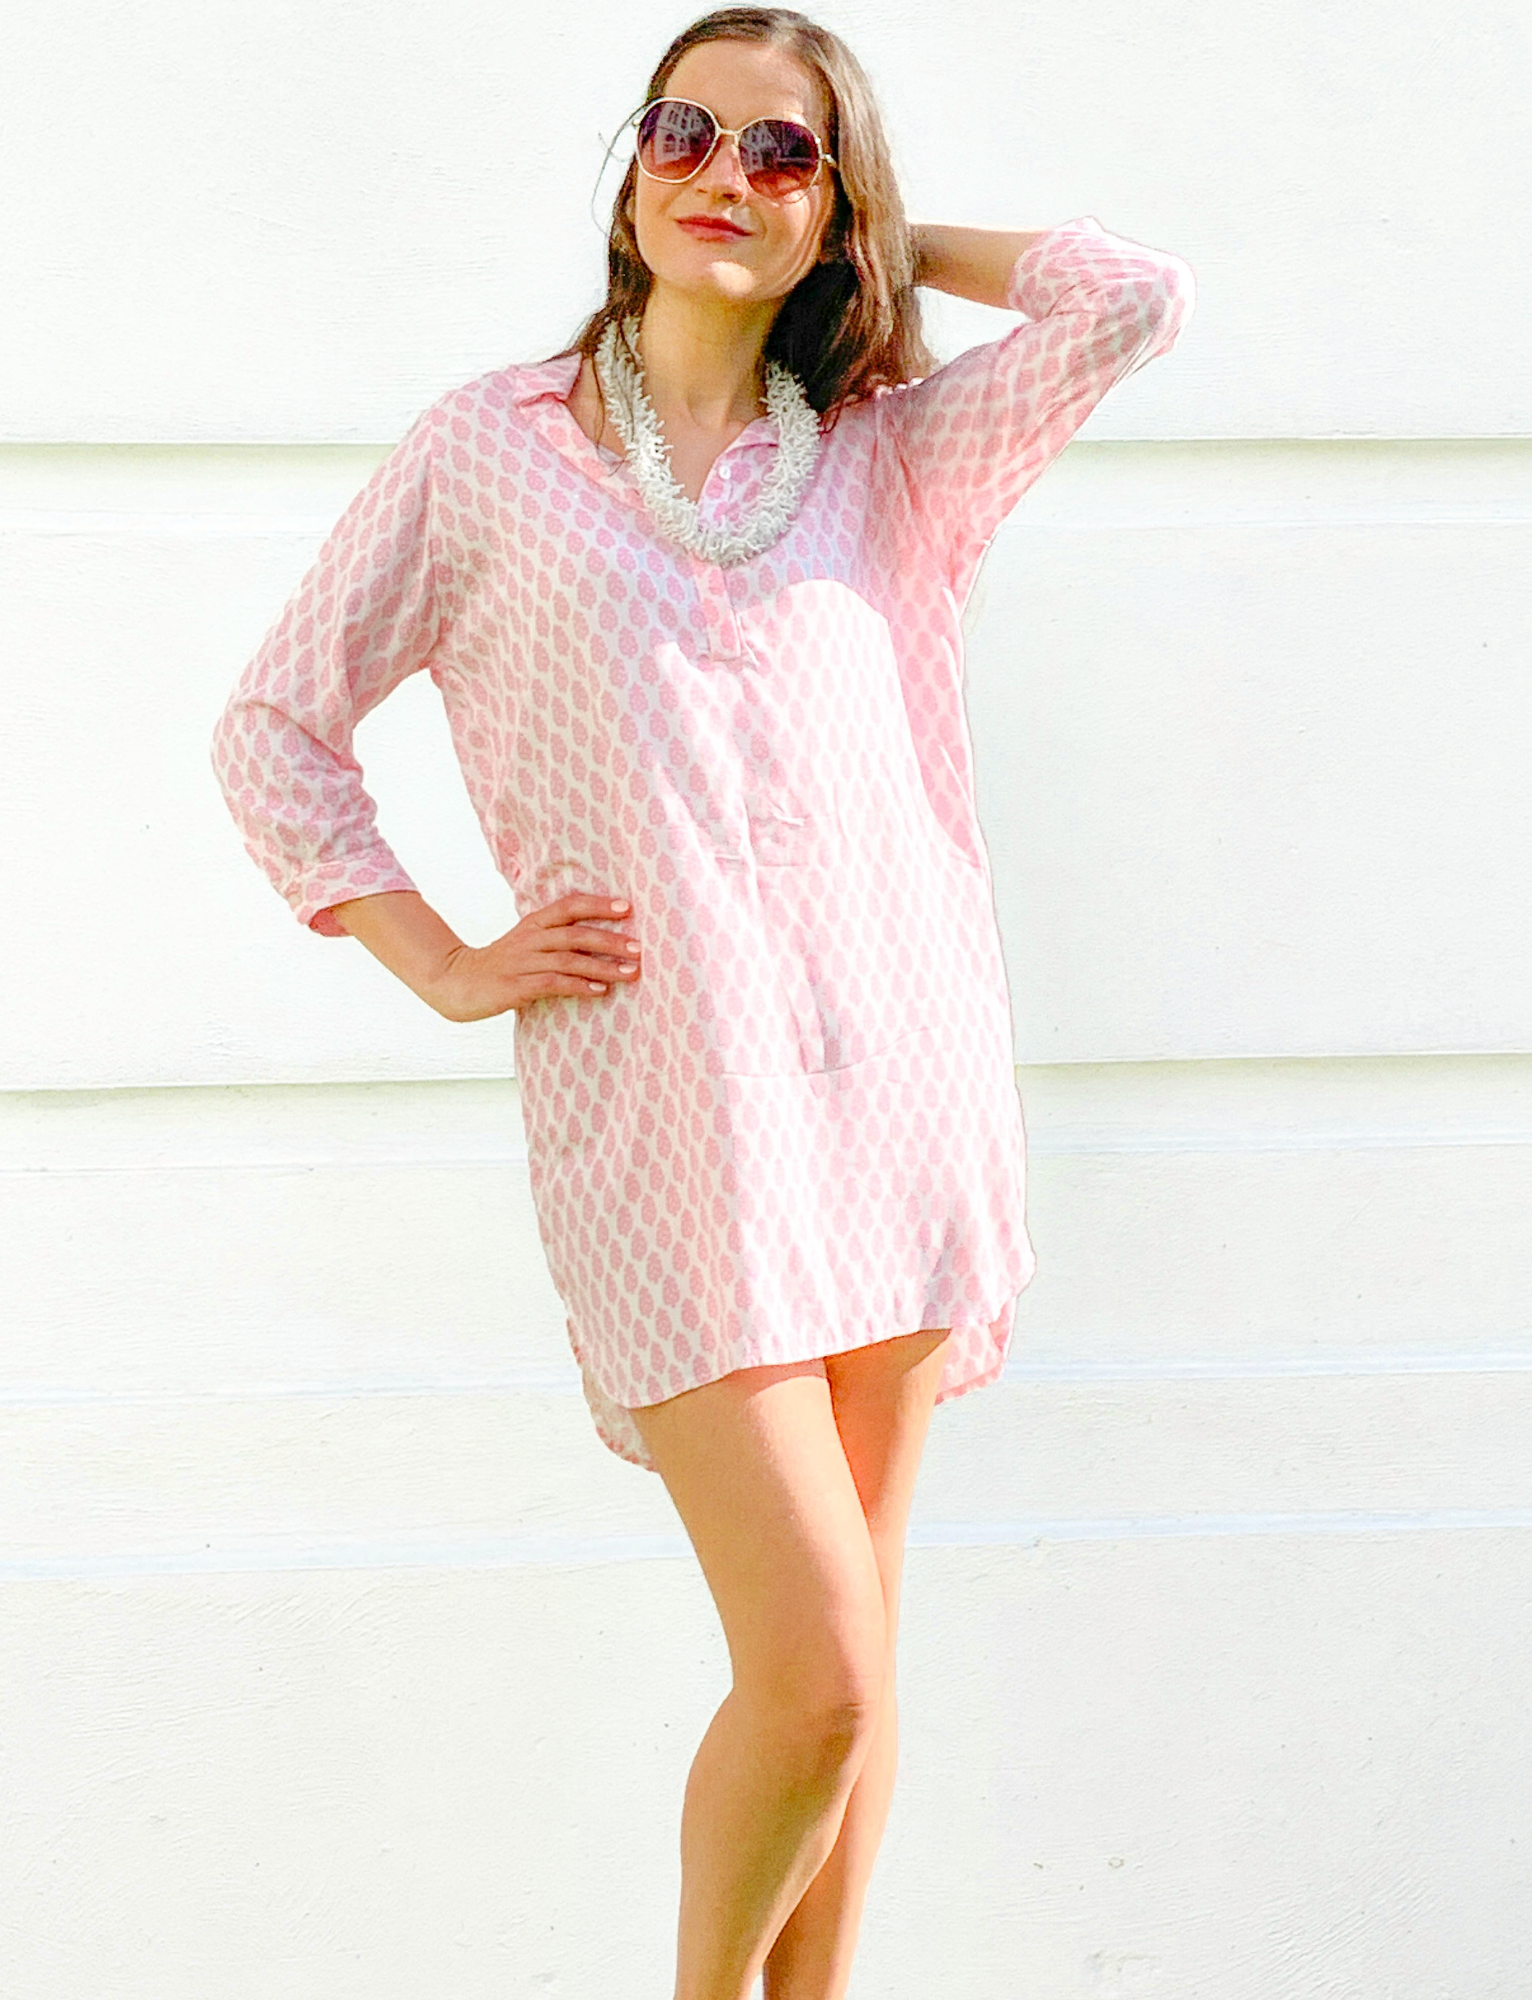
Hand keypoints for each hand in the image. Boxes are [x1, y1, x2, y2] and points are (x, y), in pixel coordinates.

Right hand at [426, 892, 642, 1022]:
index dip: (599, 905)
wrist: (455, 982)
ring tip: (631, 973)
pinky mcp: (516, 986)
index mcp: (534, 924)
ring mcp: (522, 962)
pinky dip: (579, 986)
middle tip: (640, 948)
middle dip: (611, 940)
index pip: (569, 906)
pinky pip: (552, 983)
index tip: (628, 907)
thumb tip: (602, 941)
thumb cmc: (501, 965)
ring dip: (604, 966)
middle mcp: (530, 938)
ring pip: (569, 959)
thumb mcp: (527, 944)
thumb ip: (557, 939)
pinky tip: (600, 991)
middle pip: (576, 933)